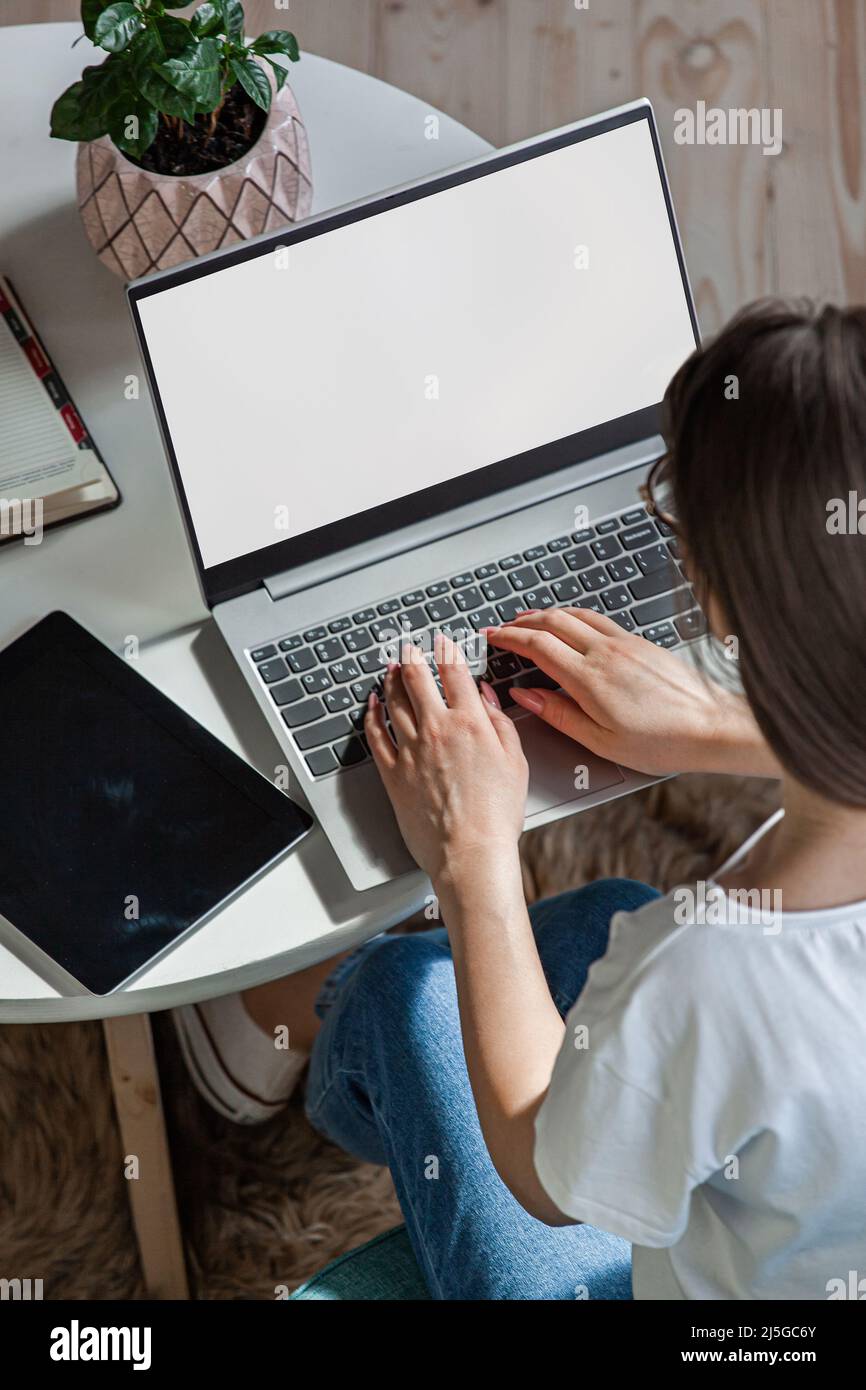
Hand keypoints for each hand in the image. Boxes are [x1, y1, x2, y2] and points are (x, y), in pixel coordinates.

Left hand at [365, 634, 528, 882]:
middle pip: (416, 680)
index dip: (447, 651)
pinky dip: (371, 714)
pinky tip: (371, 704)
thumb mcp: (516, 761)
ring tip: (391, 668)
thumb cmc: (497, 814)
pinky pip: (375, 735)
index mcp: (470, 723)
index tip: (442, 642)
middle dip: (411, 657)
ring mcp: (410, 750)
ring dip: (390, 679)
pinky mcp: (393, 773)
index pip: (454, 673)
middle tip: (409, 647)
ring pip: (393, 702)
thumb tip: (485, 696)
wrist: (470, 852)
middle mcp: (437, 730)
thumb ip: (500, 722)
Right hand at [485, 606, 777, 777]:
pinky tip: (569, 623)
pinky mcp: (640, 642)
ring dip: (546, 613)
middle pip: (552, 621)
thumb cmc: (663, 741)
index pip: (538, 645)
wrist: (712, 726)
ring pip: (575, 614)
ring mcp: (625, 643)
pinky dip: (573, 615)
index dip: (509, 638)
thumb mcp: (601, 741)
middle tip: (502, 627)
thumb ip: (558, 715)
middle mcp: (605, 653)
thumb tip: (525, 696)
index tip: (493, 637)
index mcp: (590, 679)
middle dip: (521, 621)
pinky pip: (597, 618)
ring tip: (528, 620)